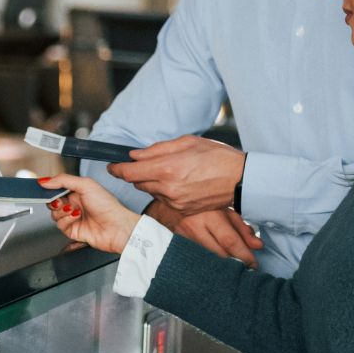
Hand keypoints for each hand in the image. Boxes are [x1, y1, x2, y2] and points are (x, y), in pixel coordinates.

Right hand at [39, 174, 141, 253]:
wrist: (117, 227)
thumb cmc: (108, 206)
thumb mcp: (86, 185)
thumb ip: (64, 180)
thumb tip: (46, 180)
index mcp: (78, 191)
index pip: (57, 188)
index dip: (50, 188)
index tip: (44, 187)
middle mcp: (75, 204)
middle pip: (52, 202)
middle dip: (54, 201)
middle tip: (60, 201)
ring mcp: (73, 218)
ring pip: (54, 214)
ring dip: (62, 211)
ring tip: (74, 210)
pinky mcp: (72, 230)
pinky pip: (60, 225)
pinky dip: (66, 220)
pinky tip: (76, 217)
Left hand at [110, 135, 244, 215]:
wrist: (241, 179)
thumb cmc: (217, 157)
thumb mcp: (186, 142)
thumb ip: (157, 149)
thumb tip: (136, 155)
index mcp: (167, 169)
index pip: (129, 172)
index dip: (117, 169)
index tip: (112, 166)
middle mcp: (168, 188)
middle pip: (138, 182)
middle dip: (138, 173)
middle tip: (150, 163)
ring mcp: (175, 202)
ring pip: (151, 191)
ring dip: (154, 182)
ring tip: (174, 171)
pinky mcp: (183, 210)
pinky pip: (165, 200)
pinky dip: (166, 191)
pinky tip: (181, 182)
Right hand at [171, 208, 262, 267]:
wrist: (168, 201)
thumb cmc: (201, 203)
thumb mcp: (224, 209)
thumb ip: (241, 227)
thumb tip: (257, 245)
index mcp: (210, 215)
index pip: (230, 241)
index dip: (244, 255)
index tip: (254, 264)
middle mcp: (196, 227)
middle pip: (220, 254)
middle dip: (236, 262)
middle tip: (247, 265)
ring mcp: (185, 237)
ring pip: (210, 258)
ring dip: (225, 263)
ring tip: (234, 263)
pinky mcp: (180, 245)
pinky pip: (200, 258)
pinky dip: (212, 261)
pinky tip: (218, 262)